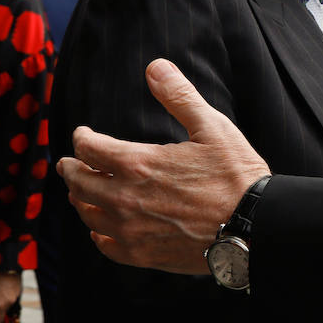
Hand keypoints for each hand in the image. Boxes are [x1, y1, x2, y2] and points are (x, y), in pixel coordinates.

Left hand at [58, 59, 271, 274]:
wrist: (254, 226)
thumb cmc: (237, 175)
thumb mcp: (212, 127)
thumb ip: (179, 96)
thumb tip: (155, 67)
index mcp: (140, 163)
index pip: (90, 148)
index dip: (81, 138)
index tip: (82, 134)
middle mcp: (126, 198)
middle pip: (80, 182)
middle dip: (71, 169)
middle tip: (68, 164)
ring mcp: (133, 230)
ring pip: (88, 214)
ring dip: (80, 199)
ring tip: (80, 192)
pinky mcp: (144, 255)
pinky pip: (106, 246)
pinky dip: (97, 234)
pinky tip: (100, 230)